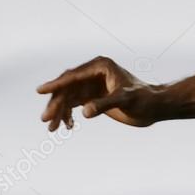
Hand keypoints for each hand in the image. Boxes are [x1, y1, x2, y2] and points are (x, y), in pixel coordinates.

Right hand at [37, 56, 162, 131]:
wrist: (153, 107)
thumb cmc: (143, 99)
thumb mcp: (125, 100)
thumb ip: (105, 104)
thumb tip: (84, 111)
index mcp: (100, 66)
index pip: (73, 75)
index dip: (56, 84)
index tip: (41, 91)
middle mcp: (93, 73)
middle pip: (67, 87)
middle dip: (56, 103)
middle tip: (46, 120)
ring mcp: (91, 84)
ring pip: (68, 97)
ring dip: (59, 111)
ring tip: (52, 128)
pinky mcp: (92, 96)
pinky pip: (73, 104)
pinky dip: (67, 114)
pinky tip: (67, 126)